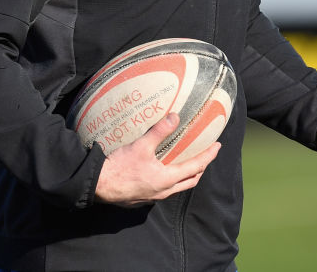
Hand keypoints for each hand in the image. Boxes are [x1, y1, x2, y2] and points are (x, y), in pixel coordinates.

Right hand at [94, 113, 220, 206]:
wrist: (99, 186)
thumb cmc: (120, 167)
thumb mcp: (141, 146)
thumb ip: (159, 131)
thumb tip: (175, 117)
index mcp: (167, 178)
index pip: (196, 166)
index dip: (208, 156)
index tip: (217, 146)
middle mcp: (164, 191)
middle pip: (190, 181)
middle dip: (200, 168)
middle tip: (205, 156)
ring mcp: (153, 197)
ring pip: (177, 187)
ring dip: (186, 176)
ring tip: (187, 163)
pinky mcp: (142, 199)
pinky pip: (164, 190)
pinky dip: (171, 181)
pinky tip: (162, 172)